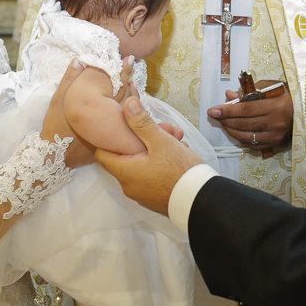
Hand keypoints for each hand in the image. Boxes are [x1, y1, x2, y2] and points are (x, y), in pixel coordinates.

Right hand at [41, 57, 134, 168]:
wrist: (54, 156)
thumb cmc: (55, 127)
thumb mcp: (58, 101)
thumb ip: (70, 80)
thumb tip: (79, 60)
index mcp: (98, 108)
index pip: (116, 86)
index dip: (123, 71)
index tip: (128, 58)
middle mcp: (110, 120)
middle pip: (125, 96)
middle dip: (128, 79)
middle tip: (132, 63)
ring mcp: (113, 133)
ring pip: (128, 112)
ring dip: (131, 96)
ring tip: (133, 82)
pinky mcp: (111, 142)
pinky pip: (125, 126)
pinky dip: (128, 114)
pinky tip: (129, 105)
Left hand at [96, 89, 203, 215]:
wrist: (202, 200)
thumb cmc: (180, 171)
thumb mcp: (160, 141)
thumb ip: (141, 122)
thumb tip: (127, 104)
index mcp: (125, 172)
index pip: (103, 154)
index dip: (109, 138)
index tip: (122, 126)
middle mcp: (129, 186)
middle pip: (128, 156)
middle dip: (144, 138)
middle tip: (164, 128)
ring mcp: (142, 194)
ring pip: (143, 164)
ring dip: (156, 148)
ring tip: (176, 138)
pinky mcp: (154, 198)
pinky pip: (152, 175)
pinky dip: (161, 163)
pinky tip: (179, 152)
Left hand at [208, 79, 292, 150]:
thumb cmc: (287, 96)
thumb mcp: (271, 87)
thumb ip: (249, 90)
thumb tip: (230, 96)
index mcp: (276, 106)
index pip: (246, 109)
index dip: (228, 110)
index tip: (213, 110)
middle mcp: (275, 123)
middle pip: (243, 124)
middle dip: (225, 119)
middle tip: (214, 115)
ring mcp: (274, 136)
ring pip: (245, 136)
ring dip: (230, 129)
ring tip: (222, 122)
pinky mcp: (274, 144)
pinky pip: (252, 144)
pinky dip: (240, 138)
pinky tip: (233, 130)